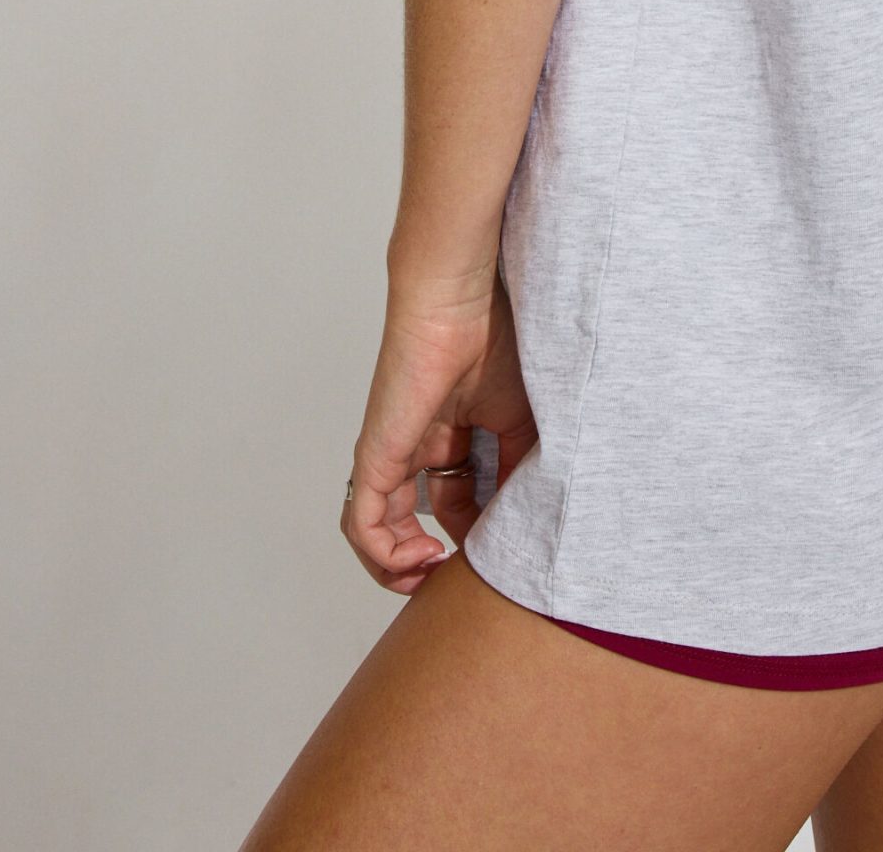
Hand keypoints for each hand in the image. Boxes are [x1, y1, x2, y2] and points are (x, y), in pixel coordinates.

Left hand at [340, 262, 537, 593]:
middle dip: (428, 563)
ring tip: (435, 575)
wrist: (460, 304)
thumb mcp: (519, 422)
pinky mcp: (374, 456)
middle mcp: (411, 450)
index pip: (451, 503)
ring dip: (400, 570)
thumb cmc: (493, 342)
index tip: (497, 551)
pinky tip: (423, 559)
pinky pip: (361, 524)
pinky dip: (383, 557)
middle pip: (406, 525)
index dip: (472, 536)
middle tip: (459, 578)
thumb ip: (514, 471)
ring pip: (375, 534)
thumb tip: (522, 525)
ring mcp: (388, 455)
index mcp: (445, 436)